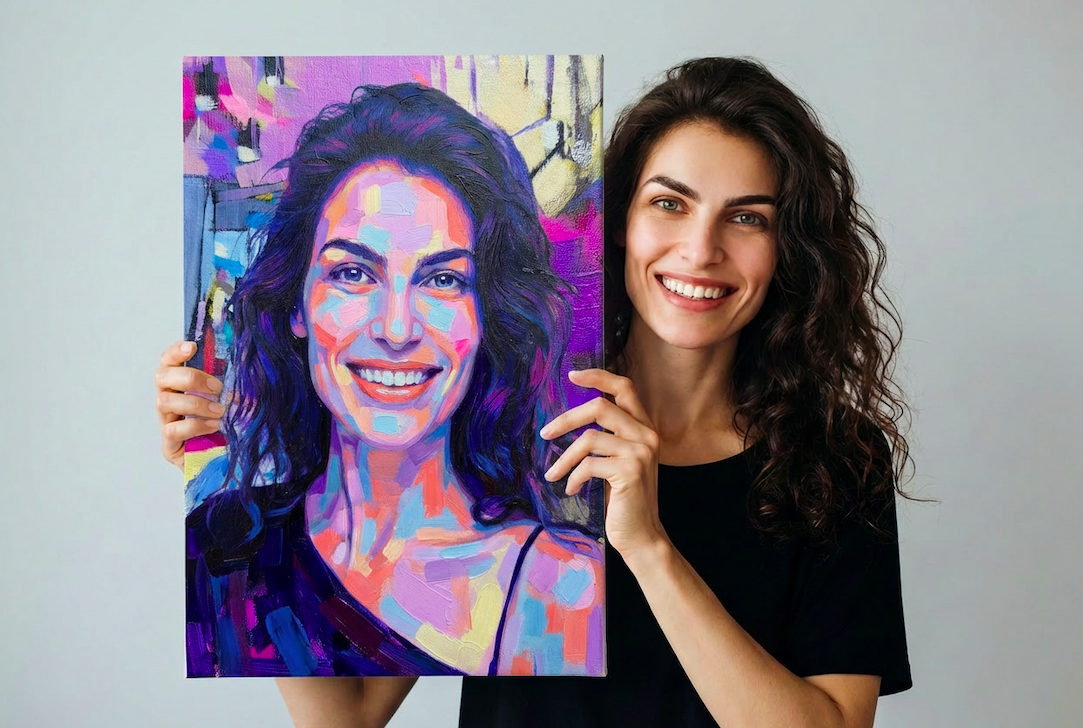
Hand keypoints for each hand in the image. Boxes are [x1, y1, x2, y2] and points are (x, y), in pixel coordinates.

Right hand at [155, 341, 223, 470]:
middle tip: (217, 387)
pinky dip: (195, 425)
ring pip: (164, 401)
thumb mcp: (230, 401)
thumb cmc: (228, 425)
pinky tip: (214, 426)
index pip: (168, 362)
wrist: (226, 461)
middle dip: (190, 378)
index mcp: (180, 385)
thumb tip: (244, 366)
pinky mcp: (169, 444)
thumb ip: (229, 384)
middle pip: (162, 377)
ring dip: (195, 403)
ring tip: (220, 410)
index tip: (192, 347)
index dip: (175, 352)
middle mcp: (169, 399)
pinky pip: (173, 429)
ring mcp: (166, 421)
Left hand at [540, 369, 666, 557]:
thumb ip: (608, 438)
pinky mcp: (630, 472)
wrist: (642, 535)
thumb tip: (572, 421)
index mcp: (645, 428)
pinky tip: (571, 488)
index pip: (625, 388)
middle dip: (567, 418)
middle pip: (600, 407)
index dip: (599, 377)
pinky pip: (589, 464)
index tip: (573, 375)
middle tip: (546, 433)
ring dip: (564, 458)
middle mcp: (647, 435)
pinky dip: (573, 476)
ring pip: (589, 438)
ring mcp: (640, 452)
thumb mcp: (618, 462)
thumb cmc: (624, 499)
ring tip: (553, 474)